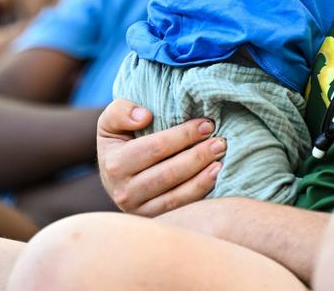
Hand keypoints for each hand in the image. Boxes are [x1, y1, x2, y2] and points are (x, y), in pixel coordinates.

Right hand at [96, 99, 225, 216]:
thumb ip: (121, 112)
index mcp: (114, 164)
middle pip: (168, 173)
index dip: (183, 135)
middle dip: (198, 156)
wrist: (114, 173)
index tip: (206, 124)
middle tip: (221, 142)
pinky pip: (181, 209)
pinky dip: (200, 194)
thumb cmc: (121, 139)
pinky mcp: (154, 220)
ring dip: (203, 178)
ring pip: (176, 196)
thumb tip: (144, 117)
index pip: (155, 148)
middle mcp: (124, 192)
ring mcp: (139, 210)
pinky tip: (215, 179)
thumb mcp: (112, 121)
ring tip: (222, 161)